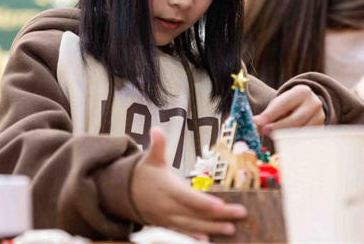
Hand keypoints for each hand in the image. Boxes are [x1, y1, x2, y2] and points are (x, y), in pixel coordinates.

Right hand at [131, 128, 245, 239]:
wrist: (125, 194)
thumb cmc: (144, 173)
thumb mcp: (151, 158)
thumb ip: (157, 145)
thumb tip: (156, 130)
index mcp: (167, 188)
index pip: (187, 197)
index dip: (203, 202)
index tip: (220, 205)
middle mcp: (168, 206)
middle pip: (195, 213)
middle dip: (218, 216)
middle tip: (239, 214)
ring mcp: (167, 219)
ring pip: (192, 226)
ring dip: (212, 229)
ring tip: (230, 229)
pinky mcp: (167, 226)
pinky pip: (182, 234)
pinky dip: (193, 238)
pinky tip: (207, 241)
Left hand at [253, 85, 324, 134]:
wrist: (308, 104)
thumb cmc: (290, 104)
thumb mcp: (279, 103)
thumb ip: (268, 112)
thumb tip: (256, 122)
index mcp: (302, 92)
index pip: (284, 104)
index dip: (270, 114)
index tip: (258, 122)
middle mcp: (314, 103)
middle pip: (295, 119)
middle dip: (277, 127)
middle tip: (264, 131)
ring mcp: (320, 117)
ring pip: (300, 131)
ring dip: (284, 136)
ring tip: (272, 134)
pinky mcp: (320, 129)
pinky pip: (305, 138)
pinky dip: (292, 141)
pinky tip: (283, 139)